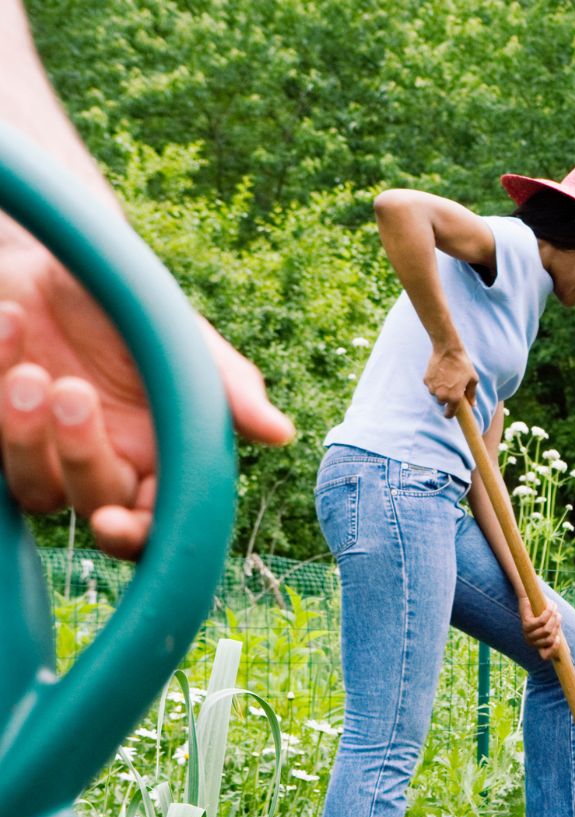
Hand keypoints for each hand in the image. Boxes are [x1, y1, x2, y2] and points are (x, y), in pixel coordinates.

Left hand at [0, 247, 292, 558]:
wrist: (57, 255)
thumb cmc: (129, 301)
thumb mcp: (182, 339)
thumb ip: (228, 387)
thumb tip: (280, 433)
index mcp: (163, 455)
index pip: (159, 523)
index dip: (138, 536)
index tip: (110, 523)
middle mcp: (106, 463)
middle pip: (94, 506)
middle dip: (79, 458)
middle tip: (70, 392)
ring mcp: (42, 451)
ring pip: (33, 488)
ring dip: (23, 434)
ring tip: (30, 370)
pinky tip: (8, 323)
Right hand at [423, 343, 476, 416]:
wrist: (448, 350)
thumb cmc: (463, 365)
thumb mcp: (472, 379)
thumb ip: (472, 394)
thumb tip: (473, 405)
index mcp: (454, 398)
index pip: (449, 414)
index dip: (450, 414)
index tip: (450, 412)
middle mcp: (441, 395)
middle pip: (442, 403)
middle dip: (446, 398)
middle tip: (452, 387)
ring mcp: (432, 388)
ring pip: (435, 394)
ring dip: (440, 390)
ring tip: (446, 378)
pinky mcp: (426, 380)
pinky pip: (430, 385)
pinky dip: (434, 382)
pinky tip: (440, 373)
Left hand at [518, 592, 563, 659]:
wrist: (529, 599)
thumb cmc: (543, 614)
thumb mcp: (552, 626)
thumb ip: (557, 635)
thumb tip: (568, 652)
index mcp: (538, 645)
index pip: (545, 656)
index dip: (554, 650)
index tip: (559, 638)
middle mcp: (531, 641)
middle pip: (550, 638)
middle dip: (557, 626)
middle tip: (557, 615)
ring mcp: (527, 633)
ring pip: (547, 630)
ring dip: (554, 618)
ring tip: (554, 609)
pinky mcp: (526, 624)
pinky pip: (542, 621)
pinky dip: (549, 612)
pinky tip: (550, 606)